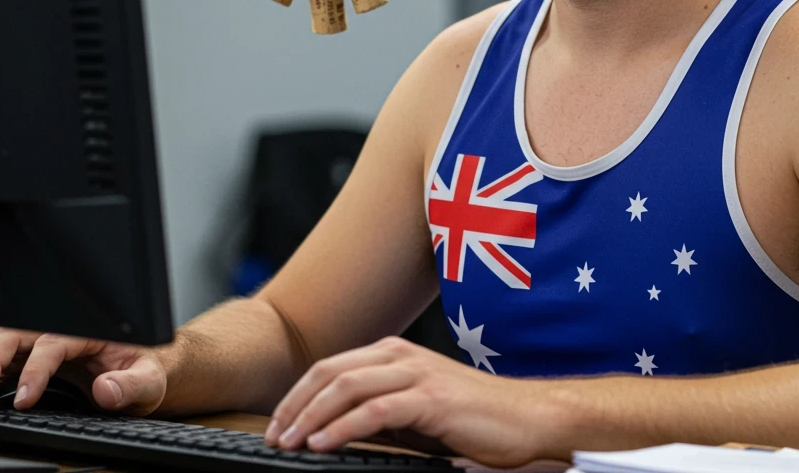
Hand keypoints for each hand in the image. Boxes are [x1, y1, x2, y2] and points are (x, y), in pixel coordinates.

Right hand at [0, 328, 167, 414]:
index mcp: (88, 330)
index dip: (35, 369)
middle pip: (17, 334)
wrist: (144, 370)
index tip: (24, 398)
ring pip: (1, 343)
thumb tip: (106, 390)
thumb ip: (131, 385)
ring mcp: (42, 344)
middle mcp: (60, 331)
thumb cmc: (145, 369)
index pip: (53, 343)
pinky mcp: (30, 359)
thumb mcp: (149, 380)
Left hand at [264, 336, 554, 466]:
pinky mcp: (431, 398)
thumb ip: (382, 409)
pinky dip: (342, 426)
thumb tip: (336, 428)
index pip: (332, 367)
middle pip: (331, 372)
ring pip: (347, 387)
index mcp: (396, 354)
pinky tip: (323, 443)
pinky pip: (376, 410)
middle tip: (273, 435)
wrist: (526, 417)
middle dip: (295, 405)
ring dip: (310, 417)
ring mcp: (417, 374)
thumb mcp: (418, 408)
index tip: (277, 424)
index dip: (298, 395)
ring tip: (290, 442)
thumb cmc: (475, 417)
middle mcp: (402, 356)